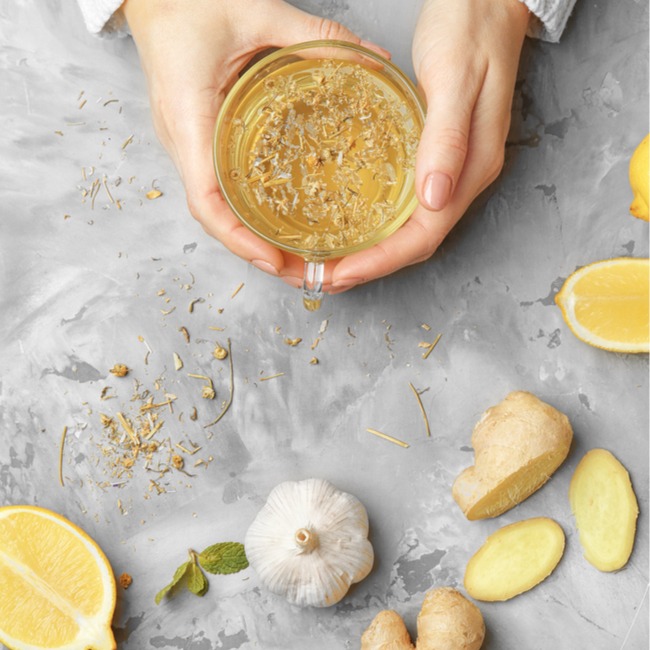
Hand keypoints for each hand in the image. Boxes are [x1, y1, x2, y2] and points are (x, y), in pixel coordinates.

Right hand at [122, 0, 388, 282]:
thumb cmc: (188, 1)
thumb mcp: (257, 12)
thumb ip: (316, 38)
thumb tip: (374, 61)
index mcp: (189, 115)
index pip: (206, 198)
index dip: (239, 238)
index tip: (275, 260)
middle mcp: (182, 140)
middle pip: (213, 216)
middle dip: (253, 250)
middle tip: (300, 271)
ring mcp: (184, 143)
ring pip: (213, 208)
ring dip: (249, 239)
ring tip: (292, 257)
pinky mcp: (193, 140)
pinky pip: (214, 188)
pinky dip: (242, 213)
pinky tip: (273, 221)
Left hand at [328, 0, 529, 292]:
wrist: (488, 1)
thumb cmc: (471, 30)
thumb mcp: (456, 79)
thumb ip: (446, 140)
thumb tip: (433, 199)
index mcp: (471, 168)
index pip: (424, 236)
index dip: (380, 261)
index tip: (341, 273)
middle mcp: (462, 179)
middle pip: (414, 243)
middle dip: (369, 266)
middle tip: (324, 276)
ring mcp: (451, 171)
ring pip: (409, 230)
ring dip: (370, 252)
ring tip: (330, 261)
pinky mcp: (437, 159)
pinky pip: (405, 207)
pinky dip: (377, 225)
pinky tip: (351, 224)